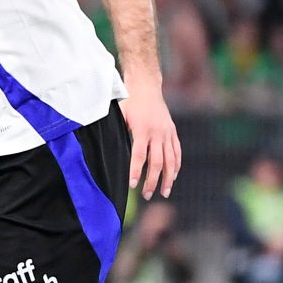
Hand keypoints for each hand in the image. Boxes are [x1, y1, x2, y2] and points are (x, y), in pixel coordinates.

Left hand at [121, 83, 179, 198]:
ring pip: (171, 160)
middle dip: (152, 181)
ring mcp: (167, 133)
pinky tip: (173, 177)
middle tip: (146, 195)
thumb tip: (105, 151)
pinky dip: (176, 166)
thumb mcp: (118, 116)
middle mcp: (158, 133)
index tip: (133, 185)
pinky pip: (177, 152)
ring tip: (164, 192)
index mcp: (142, 130)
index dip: (136, 171)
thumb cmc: (128, 103)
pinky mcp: (172, 132)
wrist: (146, 87)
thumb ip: (117, 133)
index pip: (139, 156)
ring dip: (168, 178)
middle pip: (157, 162)